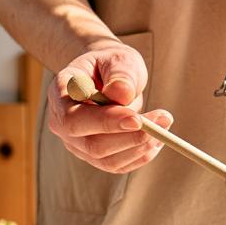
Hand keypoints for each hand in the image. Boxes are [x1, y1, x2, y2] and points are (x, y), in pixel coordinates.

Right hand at [47, 42, 173, 172]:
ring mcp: (78, 144)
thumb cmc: (112, 65)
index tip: (137, 119)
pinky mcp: (96, 156)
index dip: (105, 123)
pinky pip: (119, 165)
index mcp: (60, 94)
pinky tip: (158, 139)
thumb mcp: (118, 59)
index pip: (74, 120)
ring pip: (108, 160)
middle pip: (93, 145)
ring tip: (165, 124)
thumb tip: (122, 94)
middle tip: (163, 120)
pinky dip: (142, 155)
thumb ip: (120, 75)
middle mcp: (62, 124)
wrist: (108, 75)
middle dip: (131, 137)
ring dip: (141, 146)